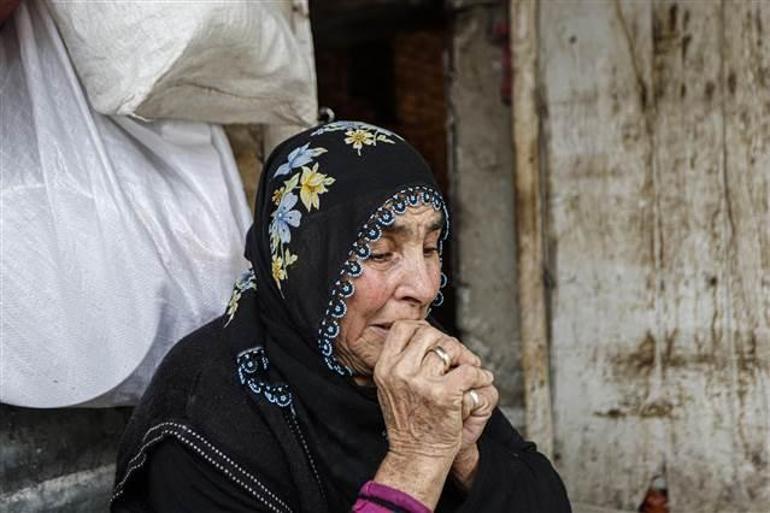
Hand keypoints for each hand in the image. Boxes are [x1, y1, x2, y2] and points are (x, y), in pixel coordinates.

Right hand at [372, 320, 492, 507]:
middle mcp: (399, 372)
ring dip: (466, 357)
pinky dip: (480, 375)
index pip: (403, 328)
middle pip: (429, 334)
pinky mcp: (443, 395)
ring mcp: (421, 383)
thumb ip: (401, 362)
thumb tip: (423, 334)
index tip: (436, 340)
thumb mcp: (390, 388)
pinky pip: (468, 371)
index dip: (424, 329)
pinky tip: (481, 381)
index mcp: (385, 368)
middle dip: (448, 342)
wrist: (415, 456)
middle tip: (458, 357)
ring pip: (450, 349)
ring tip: (472, 368)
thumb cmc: (408, 424)